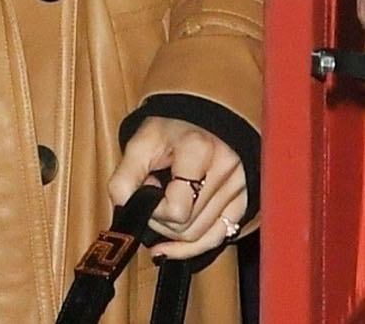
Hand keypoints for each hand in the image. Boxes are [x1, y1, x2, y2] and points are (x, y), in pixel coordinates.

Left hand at [107, 117, 246, 259]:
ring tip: (165, 201)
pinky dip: (190, 247)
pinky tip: (169, 246)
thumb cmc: (169, 129)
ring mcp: (238, 189)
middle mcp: (225, 171)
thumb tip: (124, 208)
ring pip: (200, 237)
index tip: (147, 186)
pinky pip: (217, 239)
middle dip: (161, 220)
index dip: (153, 208)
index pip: (176, 209)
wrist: (199, 121)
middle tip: (153, 195)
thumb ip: (125, 175)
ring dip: (173, 229)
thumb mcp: (140, 142)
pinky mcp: (243, 203)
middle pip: (187, 227)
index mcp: (199, 150)